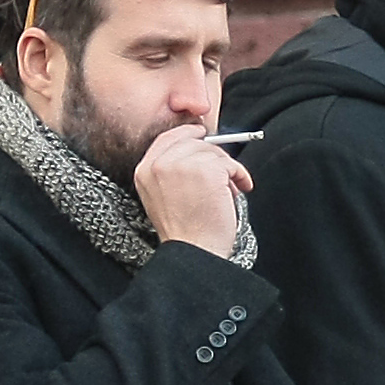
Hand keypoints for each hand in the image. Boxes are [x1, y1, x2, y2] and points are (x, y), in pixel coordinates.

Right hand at [130, 124, 250, 258]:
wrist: (193, 251)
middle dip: (213, 156)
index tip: (202, 135)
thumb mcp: (162, 198)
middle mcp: (160, 164)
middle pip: (193, 142)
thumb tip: (199, 151)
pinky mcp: (206, 170)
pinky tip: (238, 190)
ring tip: (229, 190)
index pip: (167, 139)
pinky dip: (240, 176)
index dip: (187, 134)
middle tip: (225, 174)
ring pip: (213, 153)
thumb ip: (171, 172)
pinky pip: (230, 163)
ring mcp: (182, 165)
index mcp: (145, 171)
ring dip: (228, 170)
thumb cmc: (185, 233)